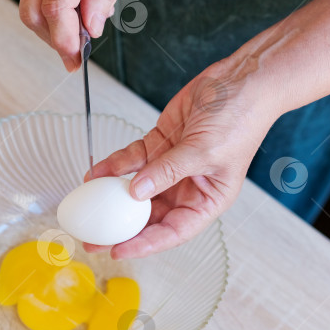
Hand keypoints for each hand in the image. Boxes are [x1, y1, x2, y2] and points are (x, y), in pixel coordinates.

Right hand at [18, 0, 137, 70]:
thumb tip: (91, 28)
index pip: (55, 11)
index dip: (65, 41)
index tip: (76, 60)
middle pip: (33, 15)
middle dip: (53, 41)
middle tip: (75, 57)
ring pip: (29, 7)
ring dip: (50, 28)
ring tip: (76, 36)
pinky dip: (49, 10)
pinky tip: (69, 13)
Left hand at [84, 57, 278, 258]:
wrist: (241, 79)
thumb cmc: (241, 118)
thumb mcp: (204, 151)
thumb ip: (167, 171)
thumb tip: (136, 192)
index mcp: (208, 200)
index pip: (173, 231)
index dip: (145, 244)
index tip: (118, 250)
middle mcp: (189, 187)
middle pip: (150, 215)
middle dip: (121, 226)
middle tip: (93, 238)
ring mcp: (171, 166)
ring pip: (136, 188)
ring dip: (112, 195)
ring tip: (88, 204)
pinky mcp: (160, 144)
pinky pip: (132, 160)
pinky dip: (114, 166)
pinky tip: (97, 172)